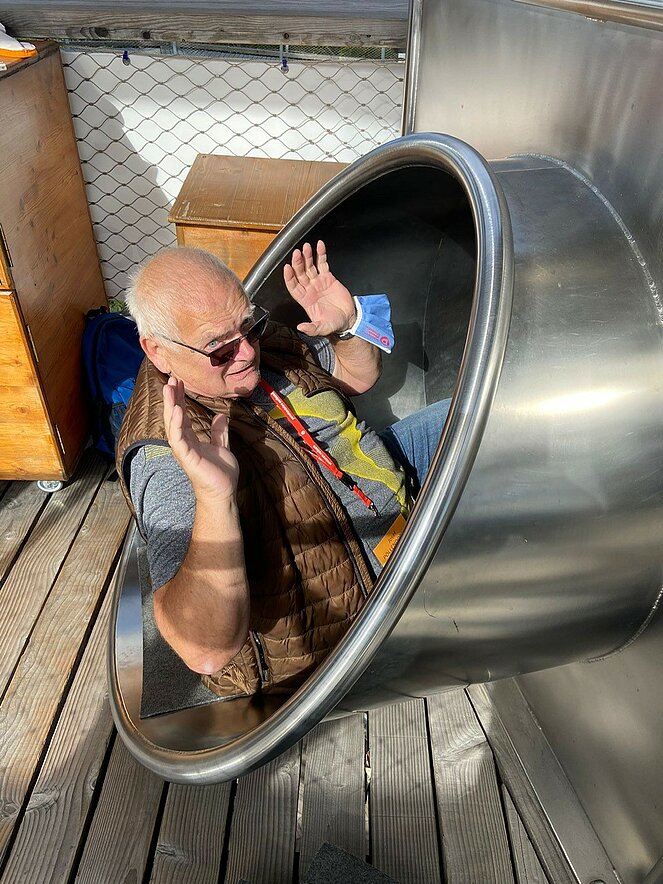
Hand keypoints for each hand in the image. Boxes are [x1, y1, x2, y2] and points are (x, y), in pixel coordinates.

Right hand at [163, 376, 238, 500]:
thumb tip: (220, 416)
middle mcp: (184, 443)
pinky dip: (176, 424)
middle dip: (171, 398)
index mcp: (191, 439)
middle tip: (170, 379)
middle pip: (174, 416)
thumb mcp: (222, 447)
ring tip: (169, 389)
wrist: (223, 492)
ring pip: (173, 424)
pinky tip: (177, 410)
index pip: (182, 415)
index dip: (179, 399)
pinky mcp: (186, 457)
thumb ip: (218, 432)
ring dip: (170, 406)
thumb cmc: (220, 473)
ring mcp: (183, 449)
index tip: (178, 383)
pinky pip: (178, 438)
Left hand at [283, 240, 354, 335]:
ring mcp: (318, 282)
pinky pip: (323, 263)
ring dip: (307, 256)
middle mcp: (309, 289)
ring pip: (310, 266)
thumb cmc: (333, 323)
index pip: (293, 286)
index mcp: (305, 300)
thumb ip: (312, 328)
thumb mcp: (322, 328)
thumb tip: (301, 328)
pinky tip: (319, 245)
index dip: (289, 277)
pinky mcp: (328, 277)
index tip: (287, 268)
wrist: (347, 319)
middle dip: (298, 263)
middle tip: (297, 253)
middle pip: (300, 273)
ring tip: (306, 247)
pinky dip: (321, 254)